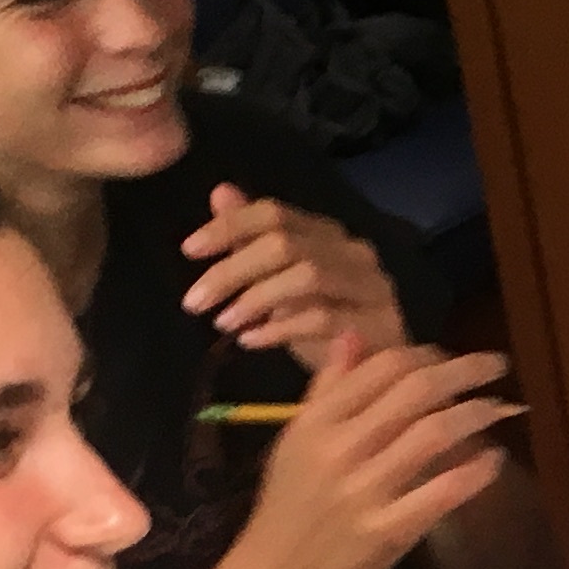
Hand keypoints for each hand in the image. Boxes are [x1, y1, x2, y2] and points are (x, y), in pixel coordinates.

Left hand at [183, 183, 407, 365]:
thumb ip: (253, 240)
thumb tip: (220, 193)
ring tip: (224, 323)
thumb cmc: (326, 329)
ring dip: (255, 299)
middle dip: (233, 269)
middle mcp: (354, 253)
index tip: (189, 250)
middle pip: (286, 244)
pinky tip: (251, 341)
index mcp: (328, 234)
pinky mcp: (377, 325)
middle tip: (194, 301)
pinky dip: (279, 329)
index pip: (275, 213)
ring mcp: (371, 288)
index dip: (230, 225)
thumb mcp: (280, 282)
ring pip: (307, 277)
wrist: (379, 375)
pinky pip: (323, 319)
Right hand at [218, 338, 520, 568]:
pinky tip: (494, 459)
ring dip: (477, 414)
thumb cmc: (287, 510)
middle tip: (496, 364)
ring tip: (500, 407)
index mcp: (317, 422)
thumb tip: (352, 335)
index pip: (382, 366)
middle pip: (415, 390)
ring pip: (434, 433)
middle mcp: (341, 448)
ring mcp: (365, 491)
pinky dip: (475, 471)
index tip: (450, 357)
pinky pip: (442, 492)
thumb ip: (326, 389)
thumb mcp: (296, 442)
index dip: (427, 354)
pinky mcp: (387, 532)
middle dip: (465, 370)